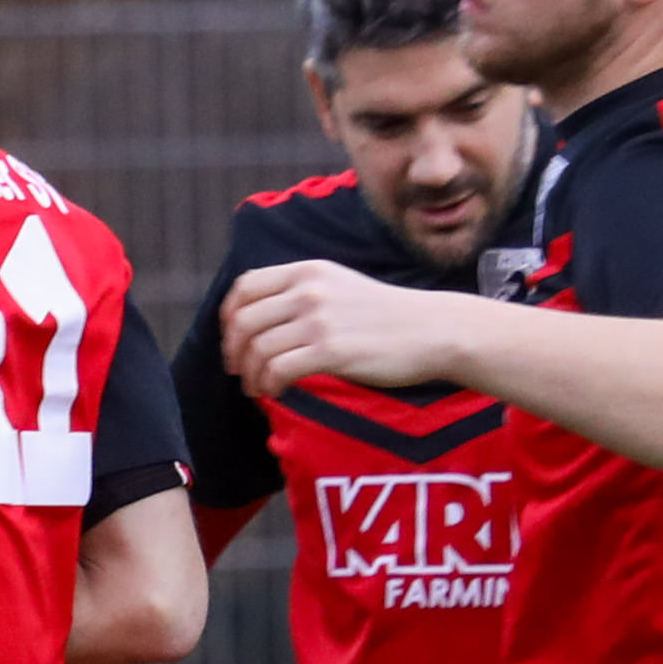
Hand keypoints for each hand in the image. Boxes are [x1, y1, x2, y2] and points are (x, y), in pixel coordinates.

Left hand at [220, 258, 469, 394]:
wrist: (433, 329)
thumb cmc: (389, 315)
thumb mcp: (340, 286)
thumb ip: (303, 293)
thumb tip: (263, 319)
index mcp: (308, 271)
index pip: (245, 287)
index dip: (228, 316)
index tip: (231, 339)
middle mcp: (309, 290)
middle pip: (244, 320)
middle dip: (232, 351)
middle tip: (238, 371)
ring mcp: (319, 319)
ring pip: (257, 349)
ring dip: (250, 374)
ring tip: (258, 388)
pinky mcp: (331, 350)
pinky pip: (278, 370)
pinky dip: (269, 385)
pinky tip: (277, 392)